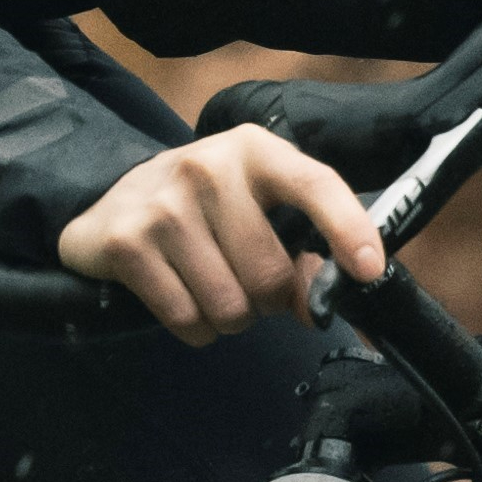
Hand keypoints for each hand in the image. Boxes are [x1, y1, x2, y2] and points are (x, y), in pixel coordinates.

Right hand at [49, 125, 390, 343]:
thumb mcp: (257, 208)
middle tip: (250, 287)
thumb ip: (298, 251)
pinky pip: (188, 319)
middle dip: (268, 302)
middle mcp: (207, 168)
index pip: (314, 183)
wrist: (114, 202)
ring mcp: (163, 205)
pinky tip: (185, 299)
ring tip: (214, 289)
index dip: (348, 229)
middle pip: (269, 274)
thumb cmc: (205, 210)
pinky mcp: (128, 243)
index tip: (368, 270)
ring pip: (229, 306)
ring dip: (231, 318)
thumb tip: (318, 306)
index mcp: (254, 151)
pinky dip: (196, 329)